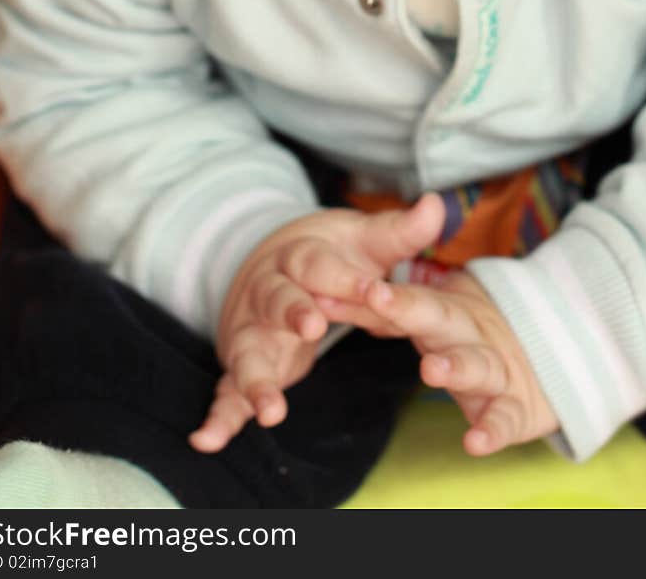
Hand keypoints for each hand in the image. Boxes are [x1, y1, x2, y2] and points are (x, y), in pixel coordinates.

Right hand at [189, 192, 444, 451]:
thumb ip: (401, 232)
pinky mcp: (243, 365)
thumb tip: (436, 206)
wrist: (271, 264)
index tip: (371, 288)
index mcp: (299, 258)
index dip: (343, 277)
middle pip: (277, 299)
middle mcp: (269, 292)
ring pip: (248, 351)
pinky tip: (208, 439)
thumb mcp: (363, 241)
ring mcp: (253, 331)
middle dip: (293, 310)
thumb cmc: (328, 257)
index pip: (318, 265)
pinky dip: (218, 416)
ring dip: (256, 379)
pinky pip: (226, 392)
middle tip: (313, 325)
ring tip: (270, 408)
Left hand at [358, 271, 557, 454]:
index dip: (385, 292)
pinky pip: (505, 419)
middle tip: (379, 299)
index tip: (358, 284)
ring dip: (455, 366)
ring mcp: (497, 370)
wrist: (551, 358)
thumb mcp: (439, 320)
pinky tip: (474, 442)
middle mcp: (471, 335)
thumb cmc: (474, 338)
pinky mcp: (517, 409)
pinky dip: (493, 430)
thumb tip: (334, 297)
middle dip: (410, 308)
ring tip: (431, 370)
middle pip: (441, 318)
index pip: (411, 298)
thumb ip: (392, 315)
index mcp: (449, 313)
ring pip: (477, 364)